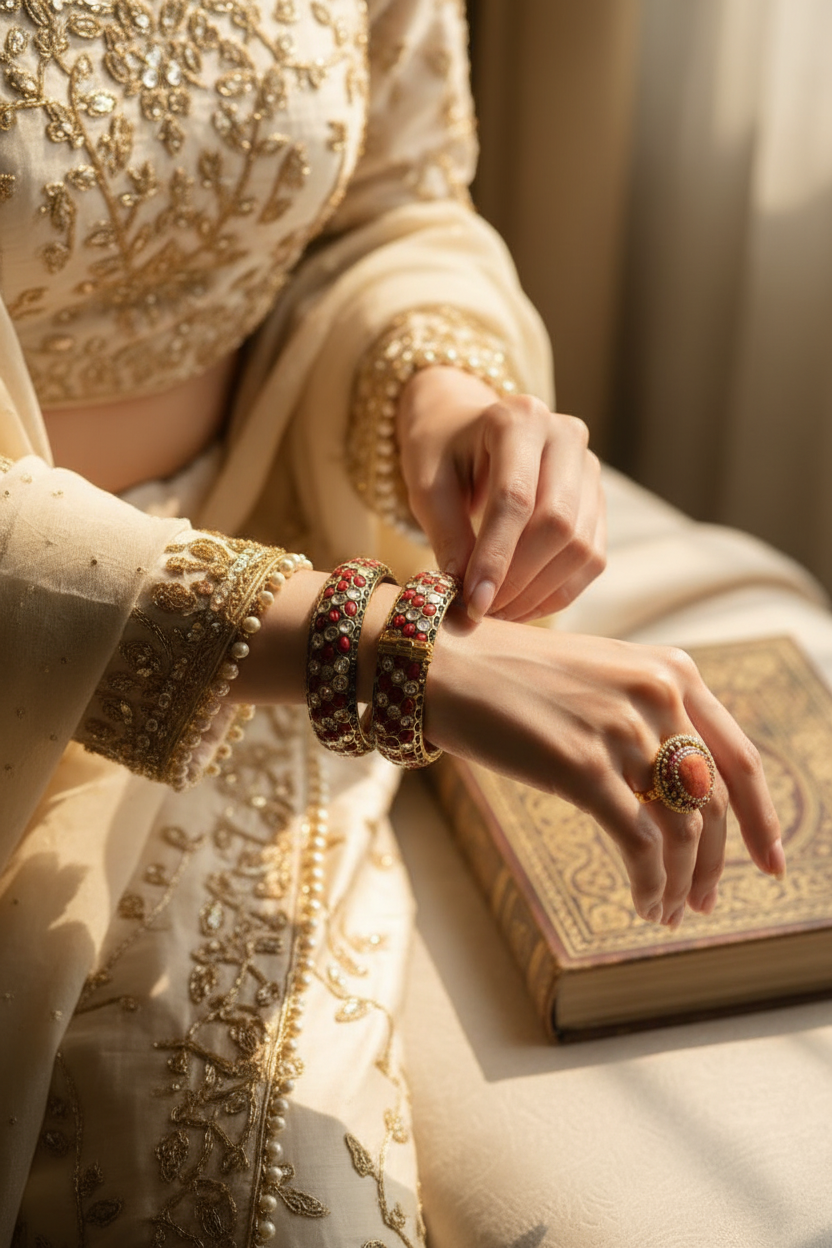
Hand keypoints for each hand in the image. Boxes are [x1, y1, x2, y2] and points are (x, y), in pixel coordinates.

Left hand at [396, 366, 605, 621]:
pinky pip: (591, 558)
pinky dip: (558, 592)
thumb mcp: (427, 484)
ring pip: (580, 546)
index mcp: (518, 419)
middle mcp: (565, 436)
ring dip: (538, 592)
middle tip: (481, 610)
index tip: (473, 602)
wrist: (467, 427)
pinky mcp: (597, 499)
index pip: (515, 499)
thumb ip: (446, 535)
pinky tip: (522, 605)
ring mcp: (589, 468)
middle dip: (518, 579)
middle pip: (556, 524)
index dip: (495, 557)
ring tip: (497, 611)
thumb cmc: (442, 452)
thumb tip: (465, 597)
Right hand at [426, 616, 784, 926]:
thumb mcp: (598, 678)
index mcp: (670, 670)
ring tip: (668, 912)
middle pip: (713, 801)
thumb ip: (647, 717)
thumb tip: (681, 789)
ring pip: (681, 828)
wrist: (439, 662)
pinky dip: (650, 883)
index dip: (762, 817)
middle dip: (714, 863)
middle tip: (705, 903)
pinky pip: (638, 842)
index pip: (739, 757)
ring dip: (680, 882)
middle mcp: (656, 694)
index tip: (770, 861)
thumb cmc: (509, 674)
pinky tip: (643, 904)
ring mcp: (620, 729)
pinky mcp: (580, 765)